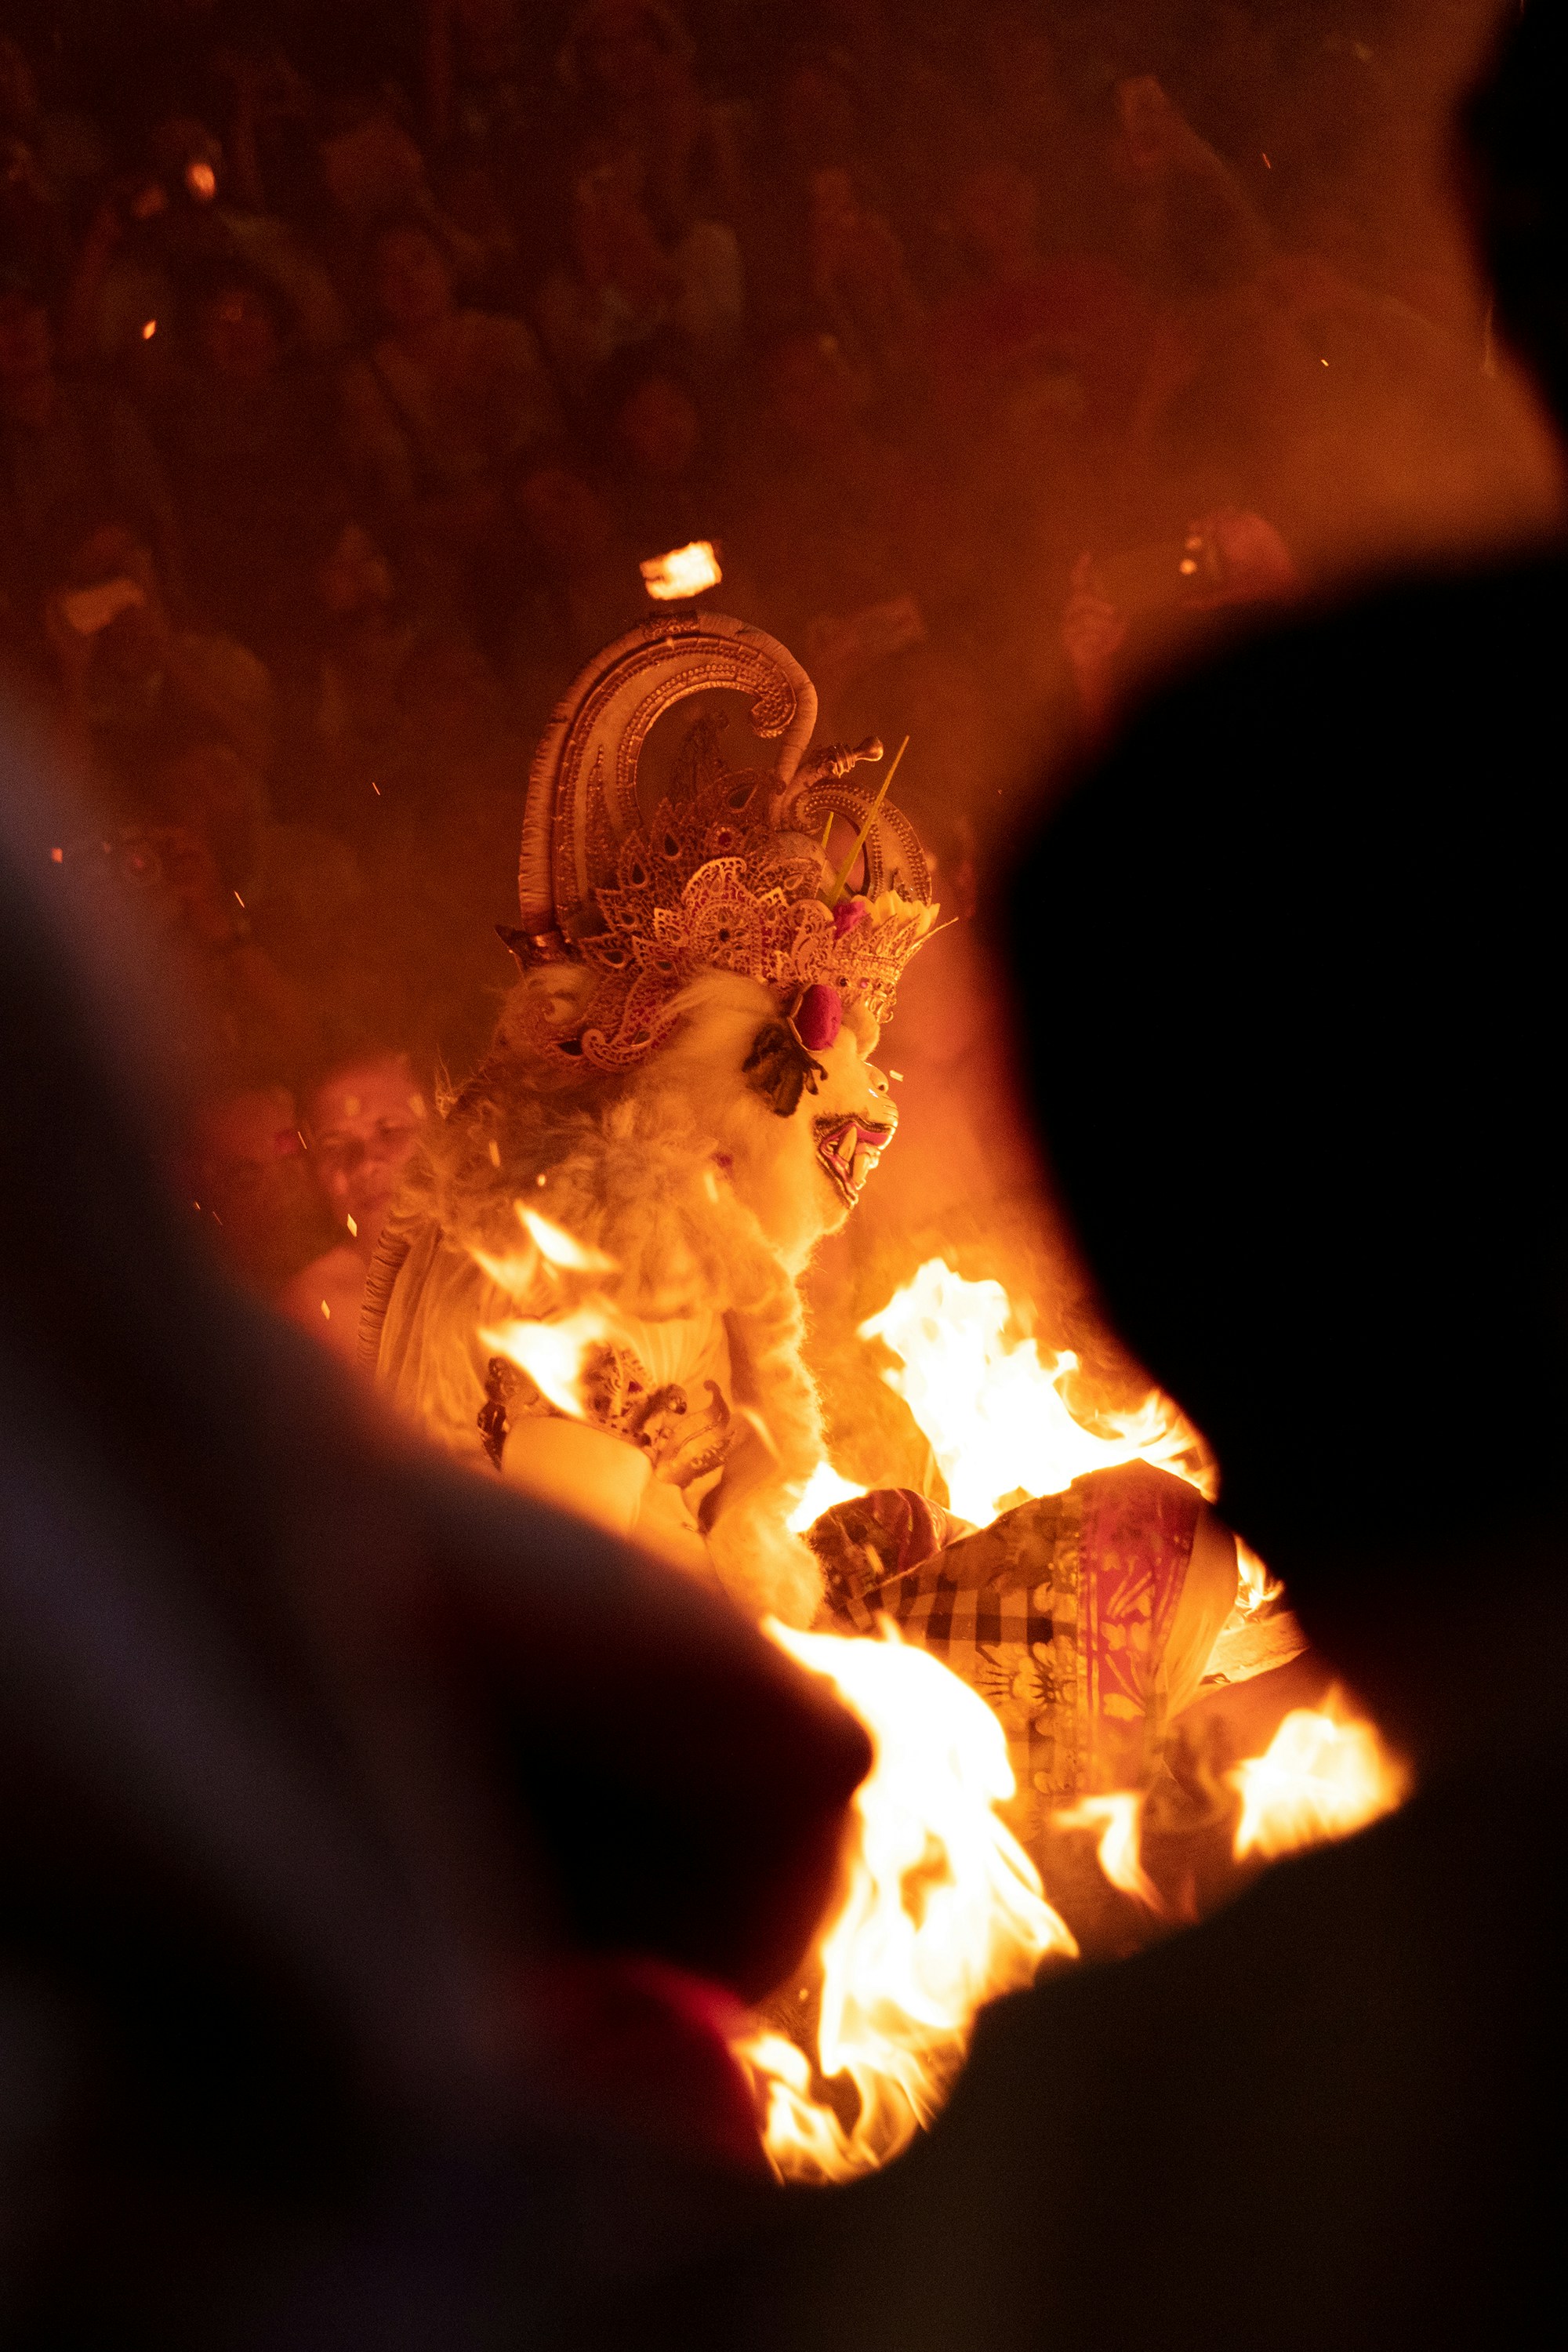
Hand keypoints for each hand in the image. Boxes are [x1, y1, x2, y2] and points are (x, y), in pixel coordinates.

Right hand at [1062, 551, 1126, 672]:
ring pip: (1084, 619)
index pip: (1079, 581)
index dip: (1082, 568)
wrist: (1096, 664)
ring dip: (1101, 627)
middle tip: (1114, 613)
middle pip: (1081, 598)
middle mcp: (1073, 610)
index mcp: (1084, 602)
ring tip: (1109, 635)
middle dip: (1099, 605)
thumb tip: (1125, 602)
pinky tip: (1100, 645)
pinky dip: (1096, 640)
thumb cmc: (1106, 639)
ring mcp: (1068, 625)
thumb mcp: (1117, 623)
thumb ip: (1119, 611)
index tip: (1088, 555)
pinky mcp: (1067, 640)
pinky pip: (1082, 635)